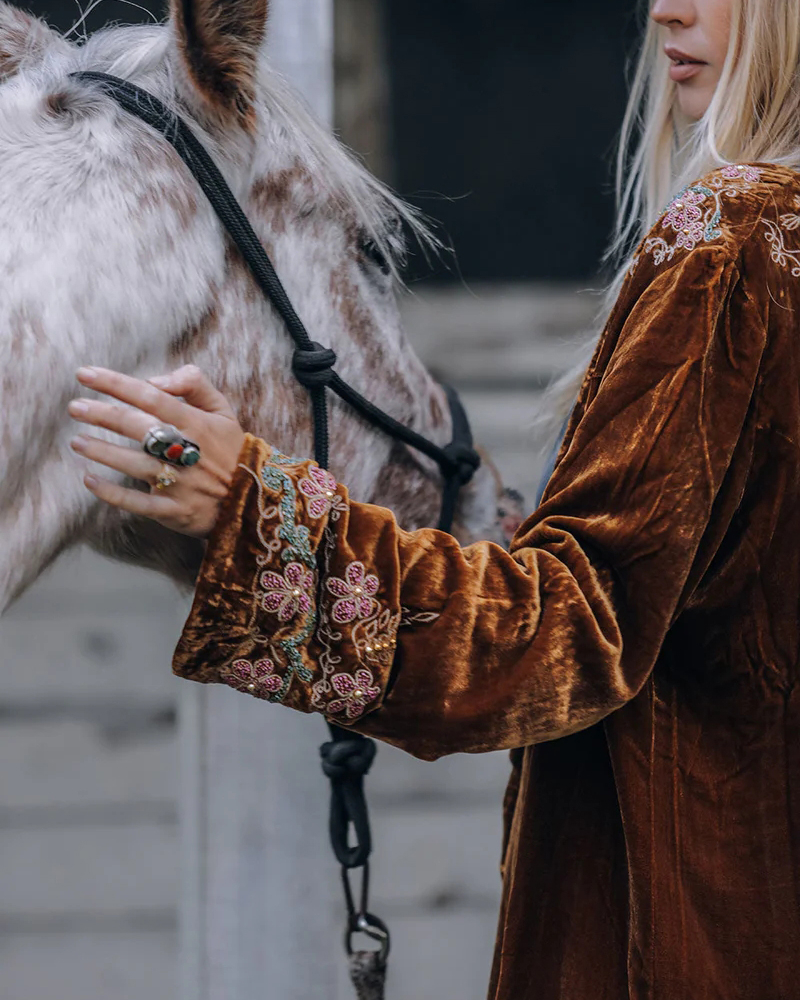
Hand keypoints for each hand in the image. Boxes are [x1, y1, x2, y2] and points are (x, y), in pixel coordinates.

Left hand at [68, 365, 245, 537]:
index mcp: (197, 424)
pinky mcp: (174, 510)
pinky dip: (112, 493)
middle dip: (102, 414)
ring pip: (134, 464)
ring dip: (102, 451)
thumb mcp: (223, 411)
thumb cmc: (230, 451)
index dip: (116, 384)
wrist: (253, 500)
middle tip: (75, 407)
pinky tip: (90, 480)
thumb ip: (193, 384)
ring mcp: (180, 483)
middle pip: (138, 428)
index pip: (151, 397)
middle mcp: (186, 452)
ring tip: (77, 441)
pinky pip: (138, 503)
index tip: (86, 374)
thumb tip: (155, 380)